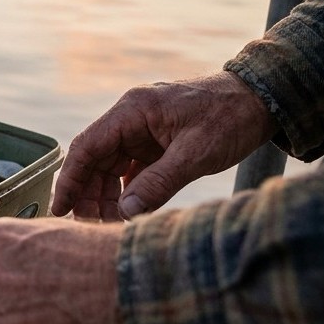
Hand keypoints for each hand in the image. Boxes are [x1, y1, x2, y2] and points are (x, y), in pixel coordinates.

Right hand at [52, 72, 275, 220]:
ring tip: (111, 222)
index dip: (70, 180)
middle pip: (94, 159)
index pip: (87, 147)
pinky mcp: (157, 141)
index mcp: (132, 111)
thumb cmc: (231, 117)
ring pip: (110, 166)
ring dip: (107, 194)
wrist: (263, 99)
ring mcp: (143, 130)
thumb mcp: (196, 153)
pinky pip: (131, 168)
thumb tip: (125, 212)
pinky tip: (131, 209)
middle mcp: (131, 118)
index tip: (59, 209)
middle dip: (88, 193)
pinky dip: (128, 190)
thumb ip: (159, 183)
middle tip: (90, 225)